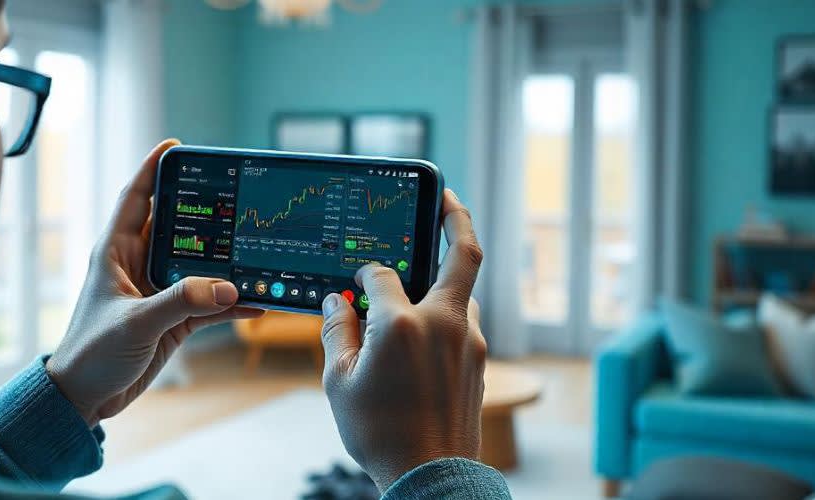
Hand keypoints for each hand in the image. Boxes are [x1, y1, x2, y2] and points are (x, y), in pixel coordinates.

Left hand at [46, 139, 263, 426]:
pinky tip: (258, 300)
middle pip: (177, 226)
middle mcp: (138, 264)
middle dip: (205, 210)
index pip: (136, 198)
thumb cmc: (91, 352)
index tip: (177, 146)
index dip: (153, 169)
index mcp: (115, 251)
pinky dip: (232, 302)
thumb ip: (181, 302)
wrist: (85, 398)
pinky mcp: (173, 319)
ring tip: (256, 245)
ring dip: (225, 259)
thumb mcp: (136, 322)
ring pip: (199, 264)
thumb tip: (226, 287)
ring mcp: (158, 291)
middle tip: (236, 193)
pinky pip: (209, 302)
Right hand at [319, 189, 486, 491]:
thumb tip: (335, 301)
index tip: (354, 281)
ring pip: (462, 292)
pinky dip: (446, 312)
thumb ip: (337, 331)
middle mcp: (444, 323)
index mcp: (403, 324)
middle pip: (463, 254)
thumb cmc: (380, 433)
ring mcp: (468, 342)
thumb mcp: (339, 382)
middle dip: (457, 218)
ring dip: (444, 278)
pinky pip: (463, 322)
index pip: (382, 273)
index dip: (363, 273)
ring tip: (423, 278)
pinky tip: (425, 326)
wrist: (431, 475)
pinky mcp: (478, 362)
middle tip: (446, 197)